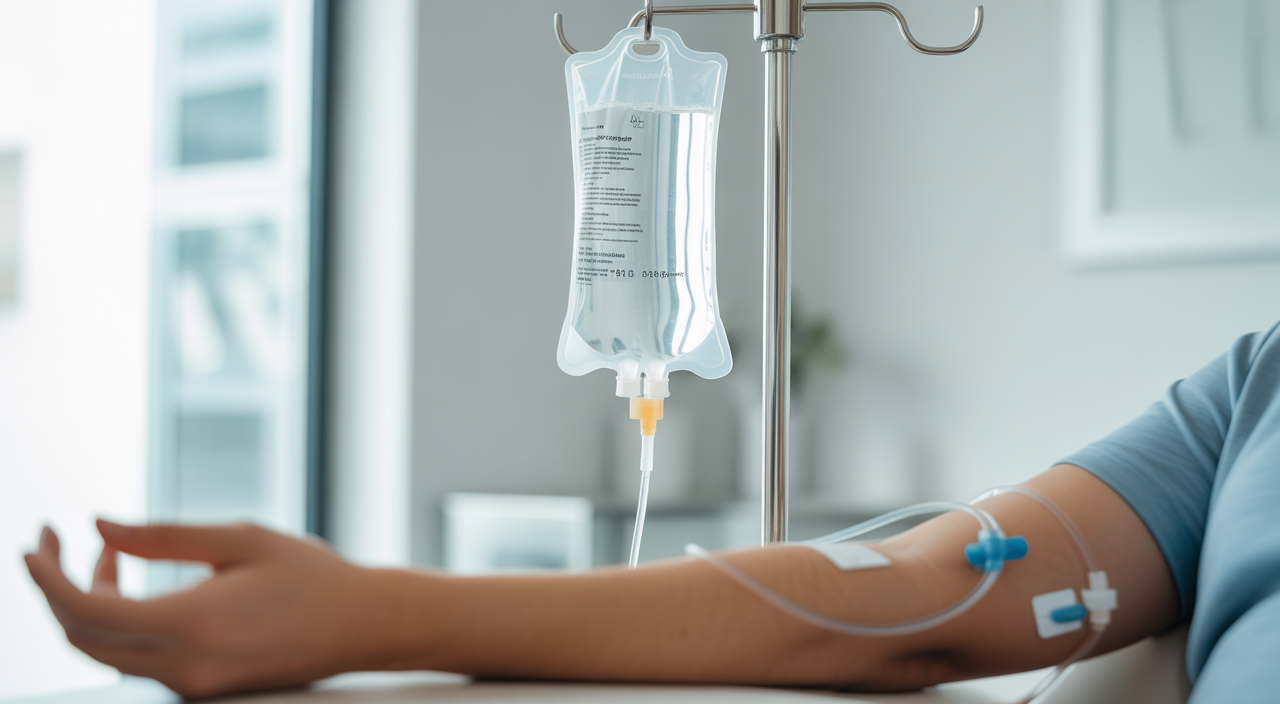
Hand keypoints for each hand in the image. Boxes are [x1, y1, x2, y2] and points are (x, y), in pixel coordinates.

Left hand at [24, 521, 403, 696]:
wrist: (364, 625)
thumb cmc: (313, 577)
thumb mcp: (242, 540)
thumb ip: (164, 536)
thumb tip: (99, 525)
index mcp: (194, 626)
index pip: (88, 610)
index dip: (48, 576)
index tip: (37, 539)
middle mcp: (185, 668)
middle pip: (84, 637)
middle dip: (58, 588)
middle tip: (56, 540)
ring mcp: (192, 686)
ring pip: (107, 651)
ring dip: (92, 602)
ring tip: (112, 553)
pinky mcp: (201, 688)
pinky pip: (137, 659)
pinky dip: (122, 620)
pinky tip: (140, 583)